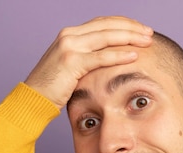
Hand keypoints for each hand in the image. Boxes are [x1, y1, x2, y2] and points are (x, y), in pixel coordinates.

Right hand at [25, 16, 153, 108]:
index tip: (141, 30)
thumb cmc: (54, 89)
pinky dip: (119, 55)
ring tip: (147, 41)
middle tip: (149, 33)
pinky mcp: (71, 62)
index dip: (124, 24)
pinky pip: (101, 57)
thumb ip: (87, 59)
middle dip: (131, 28)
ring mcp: (69, 47)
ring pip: (107, 36)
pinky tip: (134, 56)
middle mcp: (69, 35)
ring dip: (130, 38)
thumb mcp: (72, 68)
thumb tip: (109, 60)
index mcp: (70, 34)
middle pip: (107, 25)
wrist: (32, 100)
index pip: (102, 22)